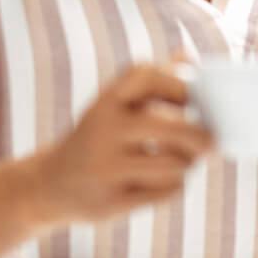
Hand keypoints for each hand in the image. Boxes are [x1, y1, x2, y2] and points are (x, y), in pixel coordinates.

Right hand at [30, 63, 213, 227]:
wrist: (48, 185)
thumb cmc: (98, 137)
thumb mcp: (115, 104)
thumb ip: (153, 80)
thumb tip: (188, 55)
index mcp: (106, 100)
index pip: (151, 76)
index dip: (180, 86)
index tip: (190, 100)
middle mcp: (103, 129)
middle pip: (176, 128)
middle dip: (202, 137)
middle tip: (210, 142)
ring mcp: (104, 167)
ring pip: (176, 164)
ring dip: (187, 164)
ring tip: (180, 162)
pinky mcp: (109, 202)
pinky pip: (165, 192)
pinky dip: (173, 186)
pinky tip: (160, 182)